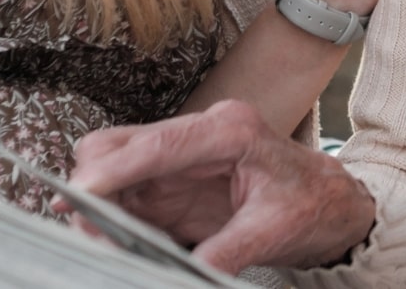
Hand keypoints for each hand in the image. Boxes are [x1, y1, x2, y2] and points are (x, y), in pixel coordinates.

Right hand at [68, 99, 376, 270]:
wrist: (330, 203)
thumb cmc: (312, 204)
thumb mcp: (275, 230)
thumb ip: (226, 251)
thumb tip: (188, 275)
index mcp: (230, 131)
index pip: (157, 144)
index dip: (111, 170)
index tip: (75, 195)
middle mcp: (199, 135)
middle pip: (120, 145)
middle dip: (92, 185)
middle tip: (87, 231)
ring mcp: (182, 158)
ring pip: (114, 169)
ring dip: (97, 206)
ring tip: (101, 244)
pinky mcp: (174, 184)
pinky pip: (126, 198)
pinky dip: (111, 219)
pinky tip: (116, 243)